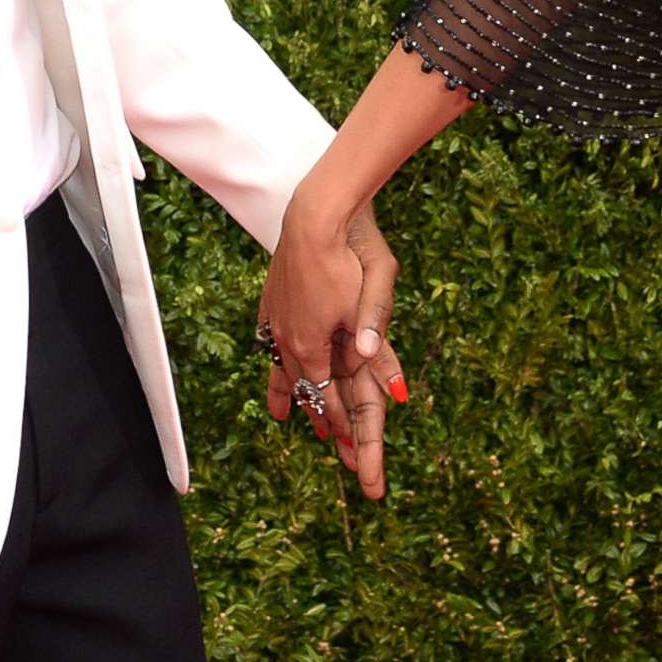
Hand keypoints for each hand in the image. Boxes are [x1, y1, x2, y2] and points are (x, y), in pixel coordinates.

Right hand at [260, 187, 404, 493]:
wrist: (315, 213)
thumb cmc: (351, 250)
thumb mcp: (376, 291)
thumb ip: (378, 337)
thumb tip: (392, 382)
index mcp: (312, 344)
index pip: (324, 396)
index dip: (338, 424)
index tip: (348, 448)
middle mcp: (288, 337)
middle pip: (302, 387)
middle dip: (316, 415)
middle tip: (324, 442)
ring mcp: (277, 318)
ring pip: (280, 365)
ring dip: (287, 392)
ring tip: (282, 415)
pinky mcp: (273, 298)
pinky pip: (269, 339)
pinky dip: (274, 358)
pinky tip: (273, 357)